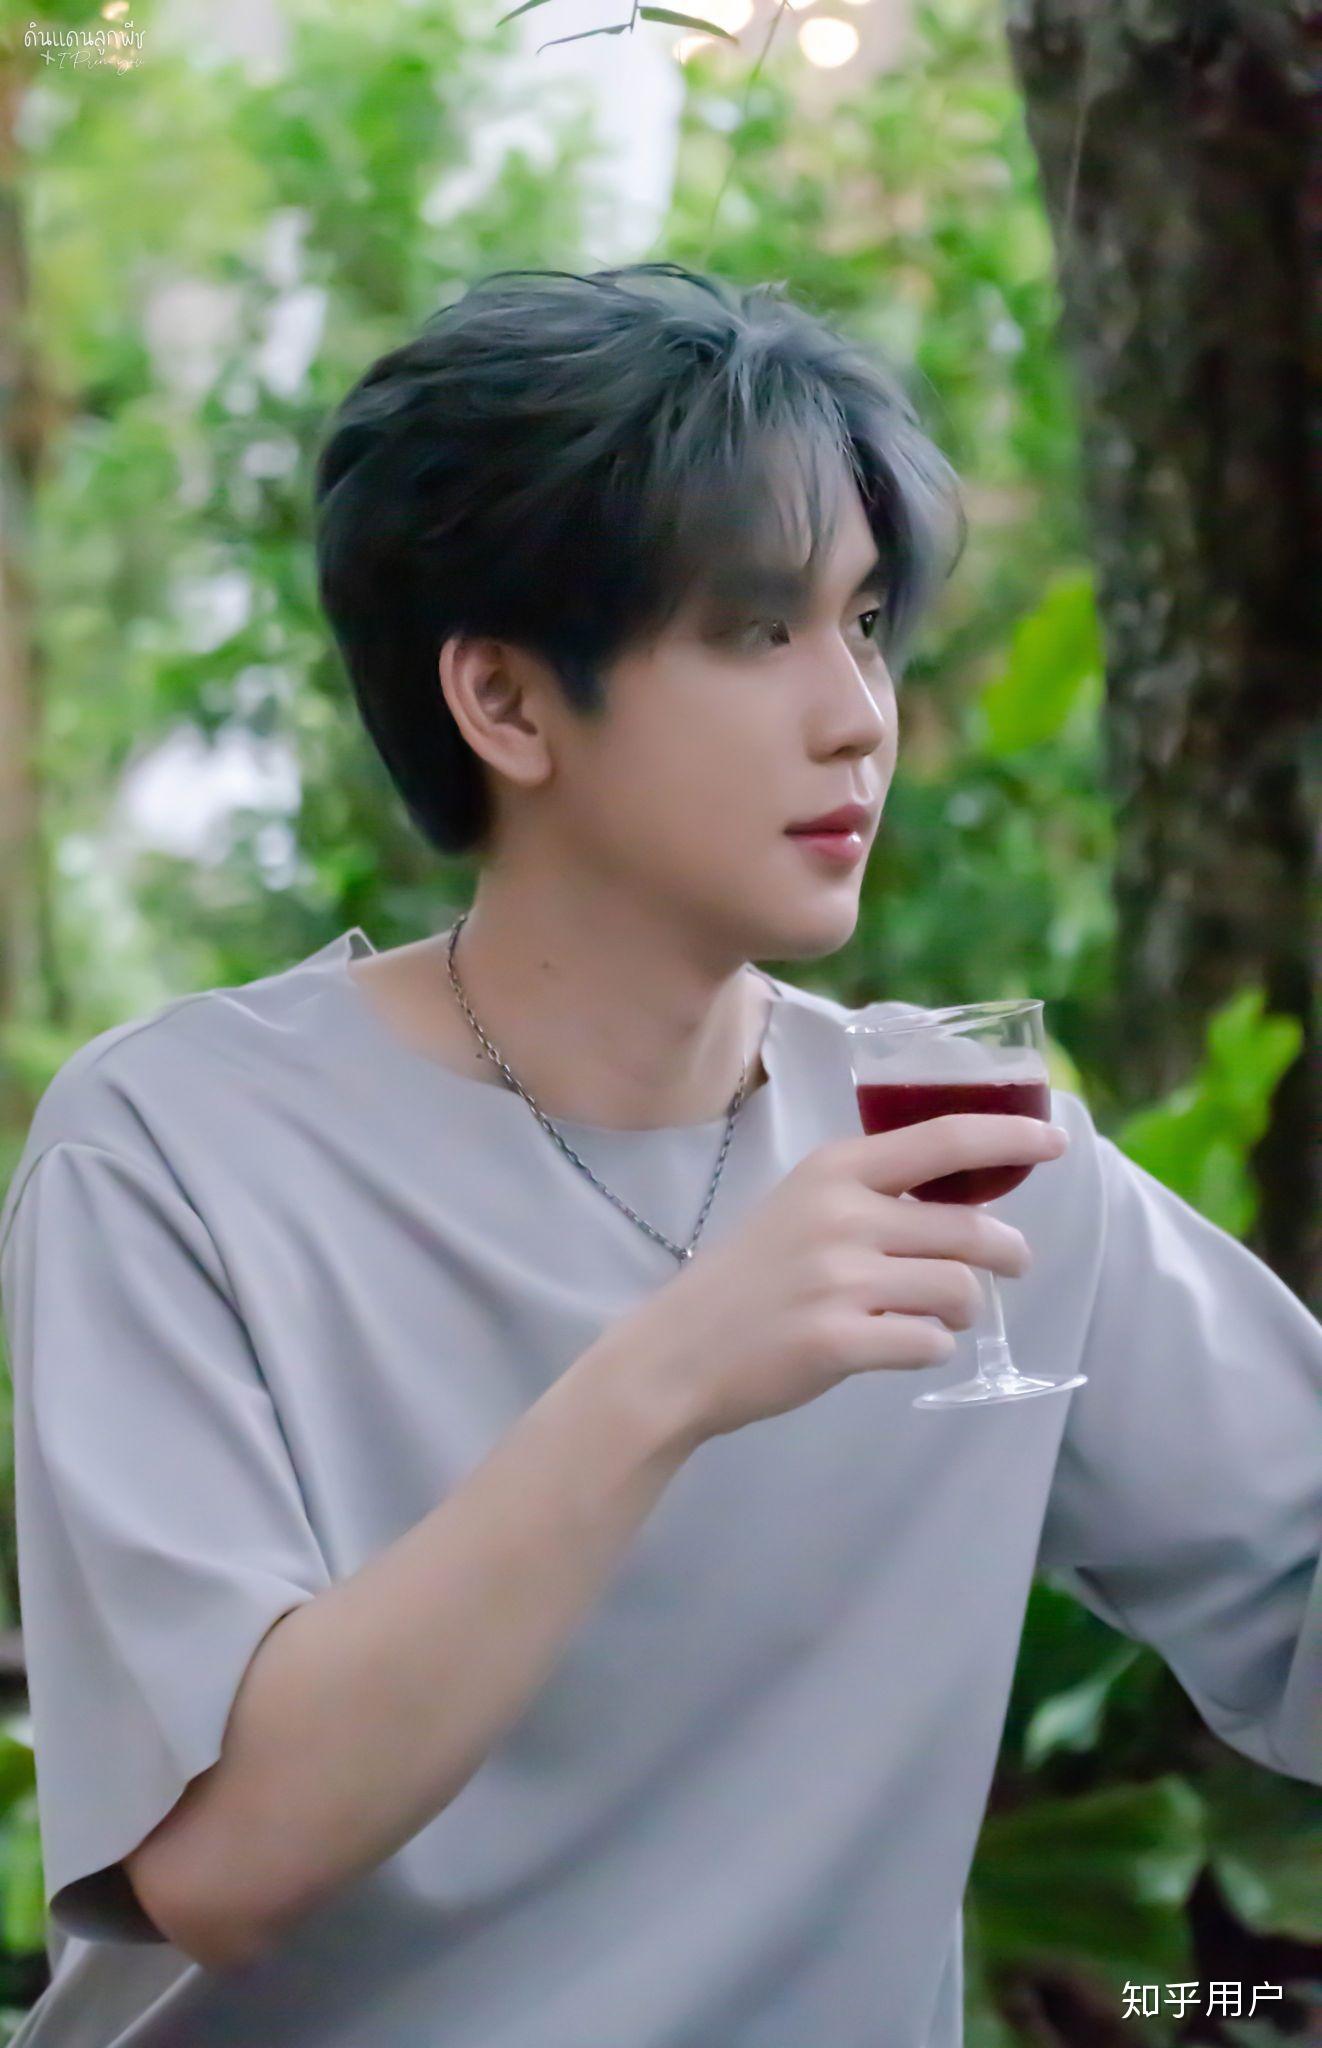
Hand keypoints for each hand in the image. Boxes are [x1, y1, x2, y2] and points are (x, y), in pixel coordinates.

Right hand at [606, 1114, 1070, 1448]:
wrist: (679, 1351)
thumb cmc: (750, 1279)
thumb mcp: (801, 1206)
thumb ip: (871, 1194)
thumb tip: (966, 1201)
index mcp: (833, 1170)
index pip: (943, 1139)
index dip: (1008, 1136)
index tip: (1053, 1140)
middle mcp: (840, 1215)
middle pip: (968, 1229)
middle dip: (1007, 1253)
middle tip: (1013, 1265)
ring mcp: (838, 1279)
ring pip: (959, 1290)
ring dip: (962, 1309)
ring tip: (936, 1315)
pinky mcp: (837, 1340)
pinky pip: (930, 1343)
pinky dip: (930, 1348)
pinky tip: (900, 1345)